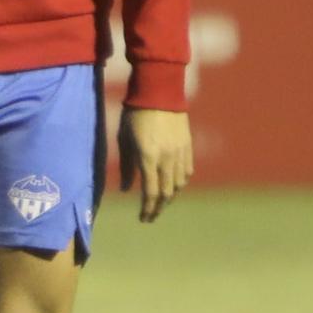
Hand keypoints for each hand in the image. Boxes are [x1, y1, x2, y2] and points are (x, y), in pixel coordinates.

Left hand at [119, 107, 192, 222]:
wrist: (159, 93)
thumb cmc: (134, 116)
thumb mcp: (124, 140)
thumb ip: (126, 166)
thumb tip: (126, 189)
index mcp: (148, 158)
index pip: (150, 192)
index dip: (147, 208)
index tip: (143, 218)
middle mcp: (167, 159)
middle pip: (166, 192)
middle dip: (158, 207)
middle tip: (151, 216)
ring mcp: (180, 153)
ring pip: (179, 184)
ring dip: (170, 196)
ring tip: (160, 203)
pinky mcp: (188, 146)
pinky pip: (187, 171)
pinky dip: (180, 182)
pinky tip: (173, 185)